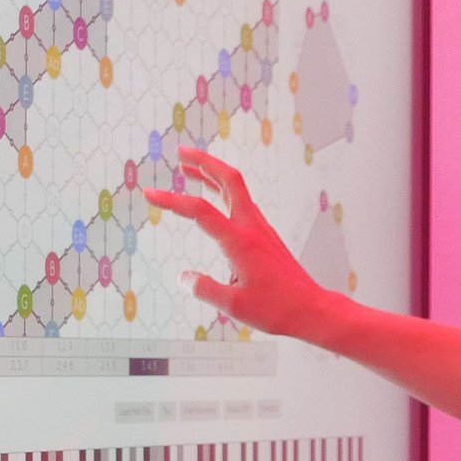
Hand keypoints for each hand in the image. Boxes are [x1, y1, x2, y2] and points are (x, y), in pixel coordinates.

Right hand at [141, 146, 325, 337]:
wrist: (311, 308)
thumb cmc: (277, 309)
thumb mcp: (234, 305)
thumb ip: (204, 289)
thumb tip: (183, 277)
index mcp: (240, 242)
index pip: (200, 211)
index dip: (172, 200)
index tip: (149, 193)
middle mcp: (252, 228)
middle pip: (229, 180)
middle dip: (204, 161)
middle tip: (180, 151)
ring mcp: (261, 229)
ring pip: (236, 190)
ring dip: (213, 174)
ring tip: (188, 168)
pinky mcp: (265, 235)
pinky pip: (242, 204)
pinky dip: (224, 192)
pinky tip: (215, 197)